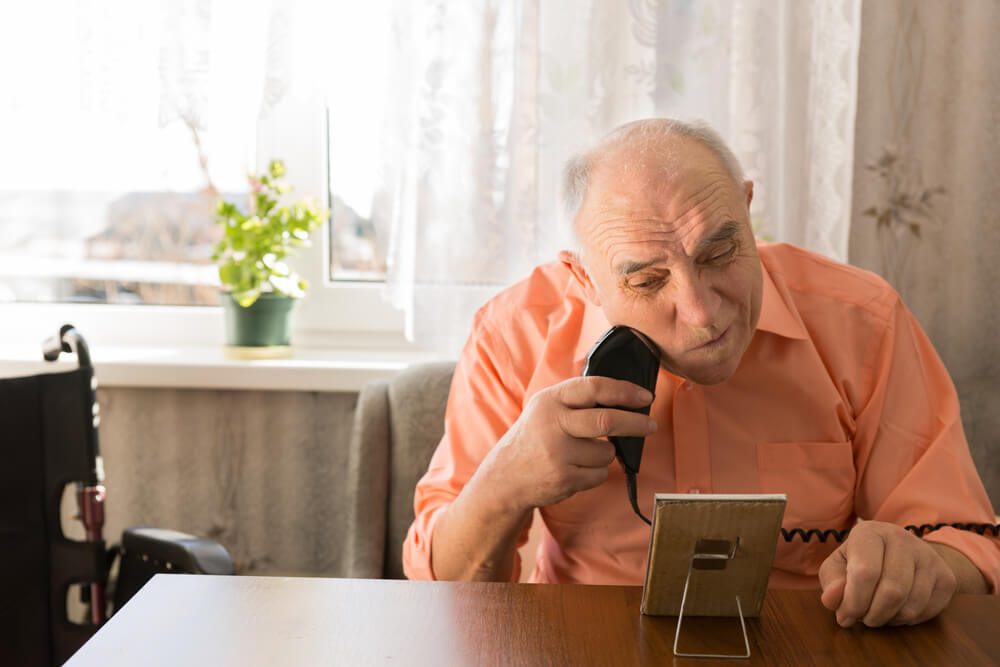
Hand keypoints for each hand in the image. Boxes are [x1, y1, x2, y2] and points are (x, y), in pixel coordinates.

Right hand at [477, 376, 655, 512]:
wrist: (506, 476)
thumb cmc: (535, 437)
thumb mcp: (546, 408)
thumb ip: (577, 400)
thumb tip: (625, 397)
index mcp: (551, 400)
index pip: (594, 388)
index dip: (624, 391)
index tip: (645, 397)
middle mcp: (553, 424)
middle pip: (607, 421)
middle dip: (636, 424)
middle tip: (651, 425)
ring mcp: (558, 453)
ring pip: (606, 453)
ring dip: (605, 454)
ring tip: (583, 454)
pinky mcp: (564, 478)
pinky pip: (599, 474)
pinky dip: (595, 472)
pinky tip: (575, 469)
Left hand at [818, 521, 956, 626]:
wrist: (900, 554)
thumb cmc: (861, 561)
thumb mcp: (838, 567)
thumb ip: (832, 582)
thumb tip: (831, 600)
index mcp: (870, 531)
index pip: (865, 572)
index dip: (854, 602)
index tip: (845, 616)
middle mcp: (902, 539)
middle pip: (892, 592)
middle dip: (872, 614)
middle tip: (863, 618)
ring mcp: (928, 557)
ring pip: (911, 605)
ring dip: (889, 619)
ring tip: (877, 612)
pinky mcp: (946, 577)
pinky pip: (927, 612)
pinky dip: (907, 620)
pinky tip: (895, 610)